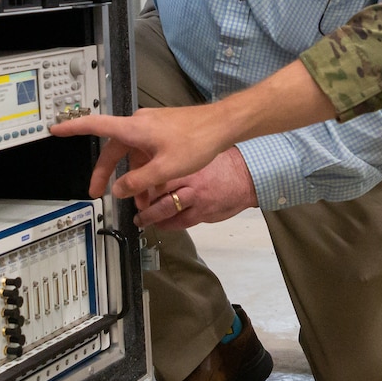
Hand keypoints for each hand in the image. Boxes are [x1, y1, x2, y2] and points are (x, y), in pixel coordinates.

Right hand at [53, 105, 238, 200]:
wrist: (222, 125)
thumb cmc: (196, 141)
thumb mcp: (164, 169)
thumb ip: (138, 182)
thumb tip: (118, 190)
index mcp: (133, 128)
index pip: (95, 125)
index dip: (72, 128)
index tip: (55, 129)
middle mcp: (139, 125)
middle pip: (113, 150)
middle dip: (107, 174)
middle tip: (97, 193)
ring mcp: (152, 128)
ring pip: (133, 155)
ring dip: (134, 177)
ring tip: (140, 202)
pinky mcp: (164, 132)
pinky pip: (147, 154)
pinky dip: (148, 171)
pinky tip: (156, 190)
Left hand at [131, 148, 257, 230]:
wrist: (248, 177)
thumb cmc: (225, 165)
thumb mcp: (200, 156)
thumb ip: (180, 163)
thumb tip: (157, 168)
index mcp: (186, 163)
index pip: (155, 170)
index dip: (141, 178)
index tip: (133, 182)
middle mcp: (189, 180)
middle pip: (155, 190)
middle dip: (140, 199)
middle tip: (133, 203)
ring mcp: (196, 198)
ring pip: (164, 209)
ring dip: (149, 216)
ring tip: (141, 219)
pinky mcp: (203, 212)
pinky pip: (180, 222)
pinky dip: (167, 224)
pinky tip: (161, 225)